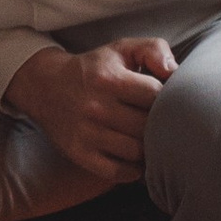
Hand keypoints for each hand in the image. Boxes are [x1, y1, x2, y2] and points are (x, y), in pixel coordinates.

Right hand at [2, 36, 176, 183]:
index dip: (169, 99)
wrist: (45, 86)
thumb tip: (174, 71)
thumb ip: (154, 50)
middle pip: (148, 127)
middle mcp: (96, 107)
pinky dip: (132, 169)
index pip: (156, 95)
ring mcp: (87, 133)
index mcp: (109, 78)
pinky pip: (118, 172)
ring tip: (149, 140)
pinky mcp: (80, 153)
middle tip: (163, 123)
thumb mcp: (122, 49)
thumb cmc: (95, 68)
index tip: (168, 101)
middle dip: (161, 126)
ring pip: (136, 152)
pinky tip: (134, 158)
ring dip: (148, 149)